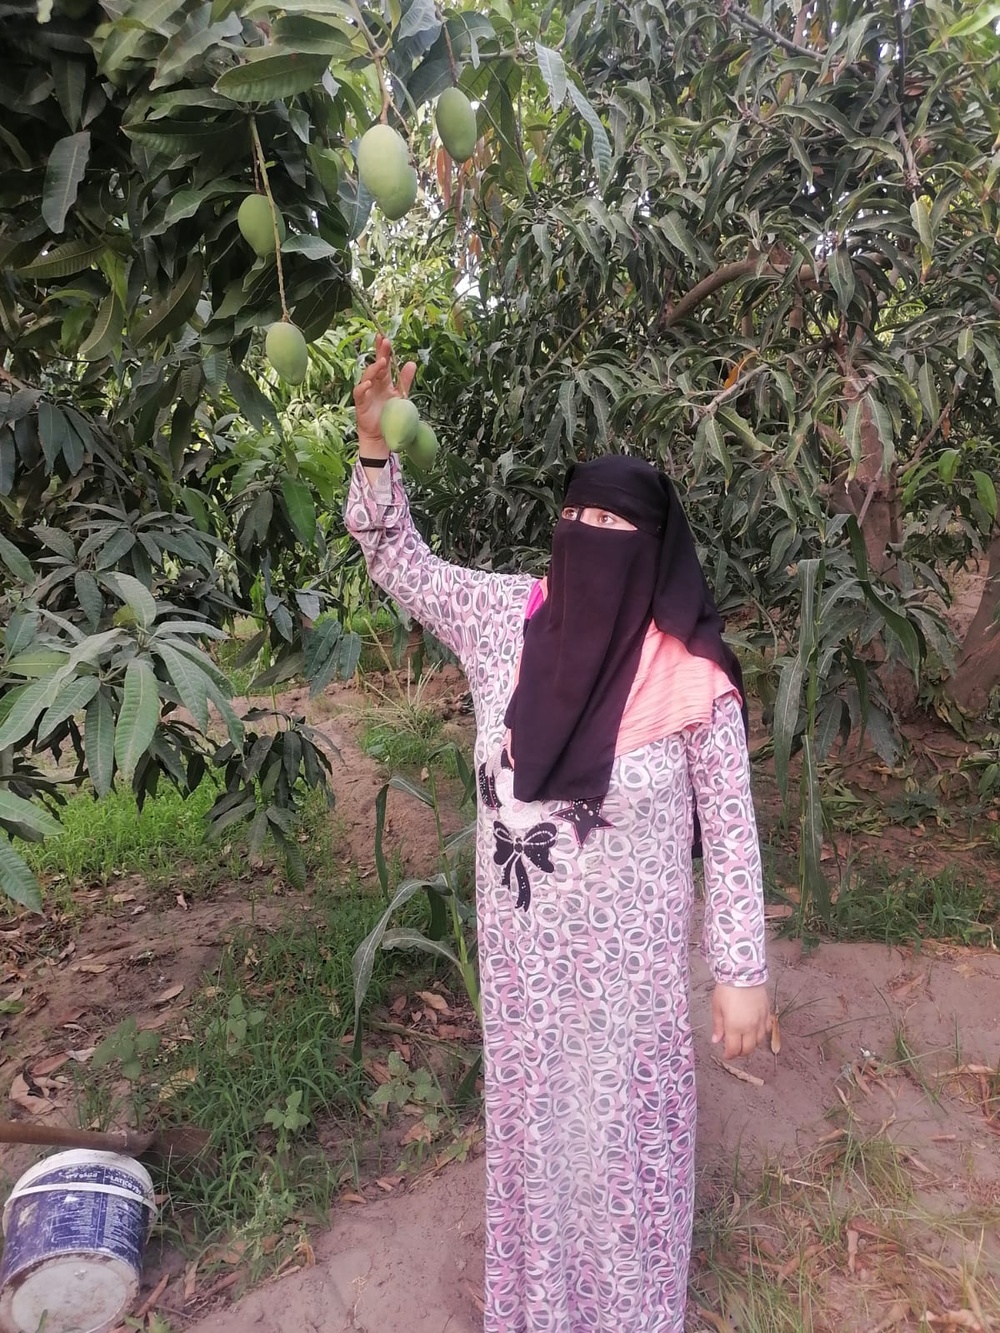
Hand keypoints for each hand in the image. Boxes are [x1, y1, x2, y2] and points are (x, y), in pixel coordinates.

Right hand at [353, 333, 416, 455]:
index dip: (384, 351)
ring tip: (382, 363)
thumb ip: (405, 380)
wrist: (382, 437)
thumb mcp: (401, 396)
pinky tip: (368, 383)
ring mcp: (367, 393)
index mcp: (385, 381)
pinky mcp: (361, 404)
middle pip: (376, 365)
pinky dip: (363, 387)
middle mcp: (375, 384)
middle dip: (379, 353)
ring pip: (367, 376)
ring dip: (374, 369)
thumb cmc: (389, 416)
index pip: (384, 363)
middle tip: (383, 340)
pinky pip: (360, 393)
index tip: (386, 337)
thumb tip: (412, 362)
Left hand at [711, 983, 770, 1058]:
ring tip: (743, 1040)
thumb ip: (718, 1026)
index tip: (726, 1054)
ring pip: (759, 1042)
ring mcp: (760, 1021)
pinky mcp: (767, 1014)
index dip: (729, 1055)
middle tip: (734, 1049)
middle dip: (740, 1052)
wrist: (743, 973)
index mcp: (735, 1027)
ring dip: (751, 1044)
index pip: (734, 1049)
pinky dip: (761, 1034)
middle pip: (748, 1049)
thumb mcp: (717, 1007)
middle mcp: (750, 1027)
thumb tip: (716, 1040)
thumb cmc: (727, 990)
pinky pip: (767, 1030)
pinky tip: (755, 1030)